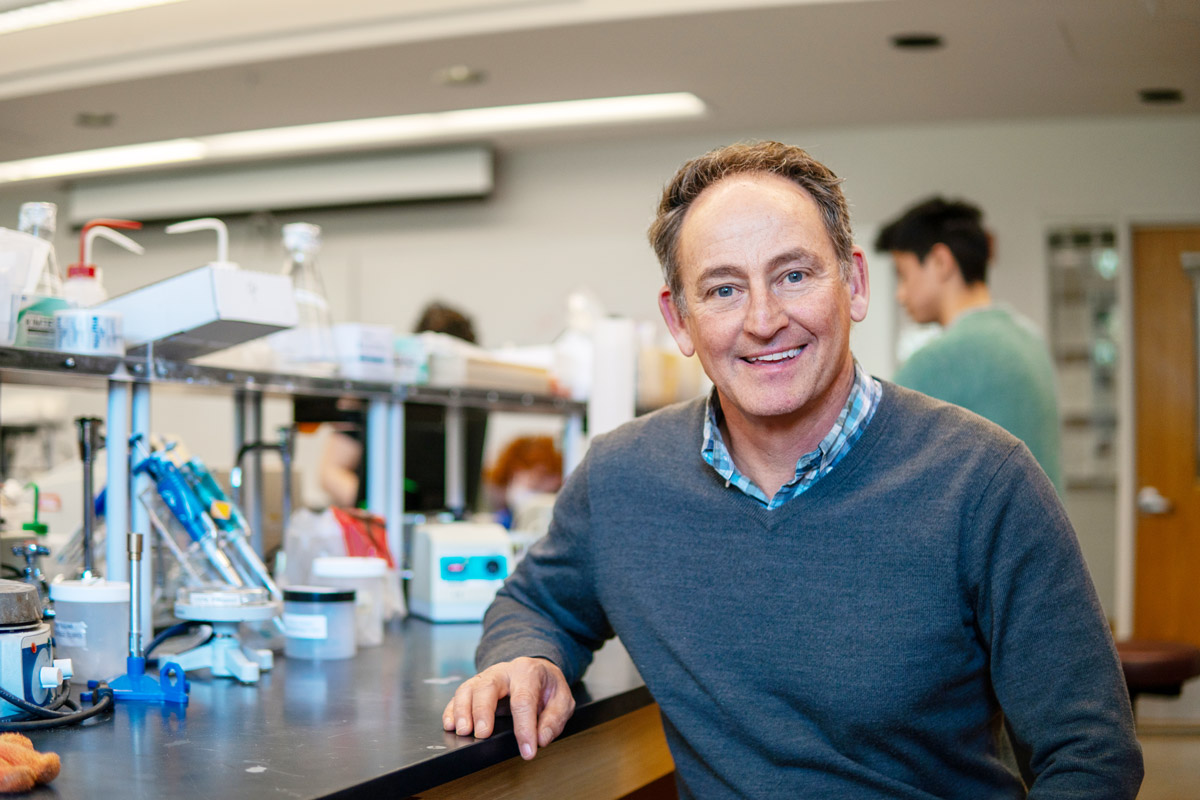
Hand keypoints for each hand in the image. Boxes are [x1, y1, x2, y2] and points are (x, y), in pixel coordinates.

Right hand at [442, 657, 575, 759]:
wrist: (536, 669)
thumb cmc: (547, 686)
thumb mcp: (562, 699)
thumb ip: (555, 719)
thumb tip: (541, 738)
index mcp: (528, 672)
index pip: (524, 700)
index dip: (525, 727)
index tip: (527, 750)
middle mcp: (504, 672)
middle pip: (488, 687)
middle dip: (482, 711)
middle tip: (482, 734)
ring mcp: (486, 677)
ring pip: (469, 688)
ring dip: (462, 710)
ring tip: (462, 731)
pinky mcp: (475, 685)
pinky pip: (459, 694)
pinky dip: (452, 709)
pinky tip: (450, 723)